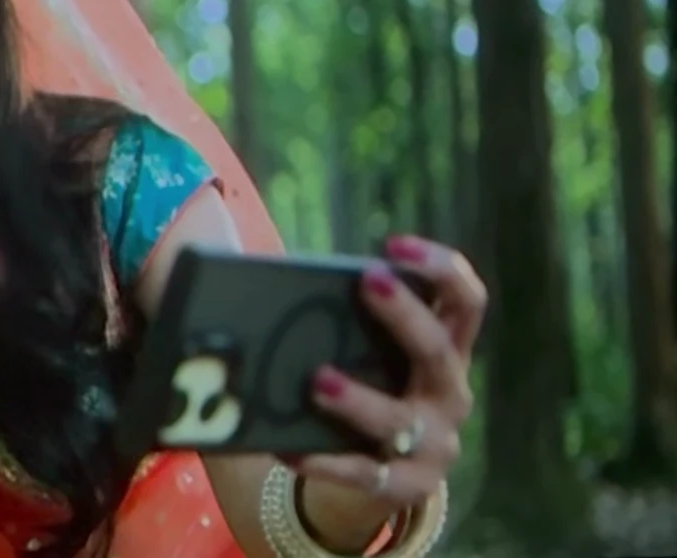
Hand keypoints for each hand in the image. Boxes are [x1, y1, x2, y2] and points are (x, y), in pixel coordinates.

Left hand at [297, 235, 487, 509]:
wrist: (380, 478)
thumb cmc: (368, 394)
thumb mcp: (371, 358)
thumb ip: (346, 325)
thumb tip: (265, 286)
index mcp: (447, 353)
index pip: (466, 302)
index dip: (440, 268)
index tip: (395, 244)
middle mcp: (450, 394)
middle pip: (438, 350)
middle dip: (404, 314)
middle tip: (367, 280)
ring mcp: (435, 444)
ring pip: (399, 419)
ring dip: (359, 399)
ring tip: (317, 380)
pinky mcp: (407, 486)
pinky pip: (365, 473)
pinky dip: (325, 461)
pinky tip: (287, 449)